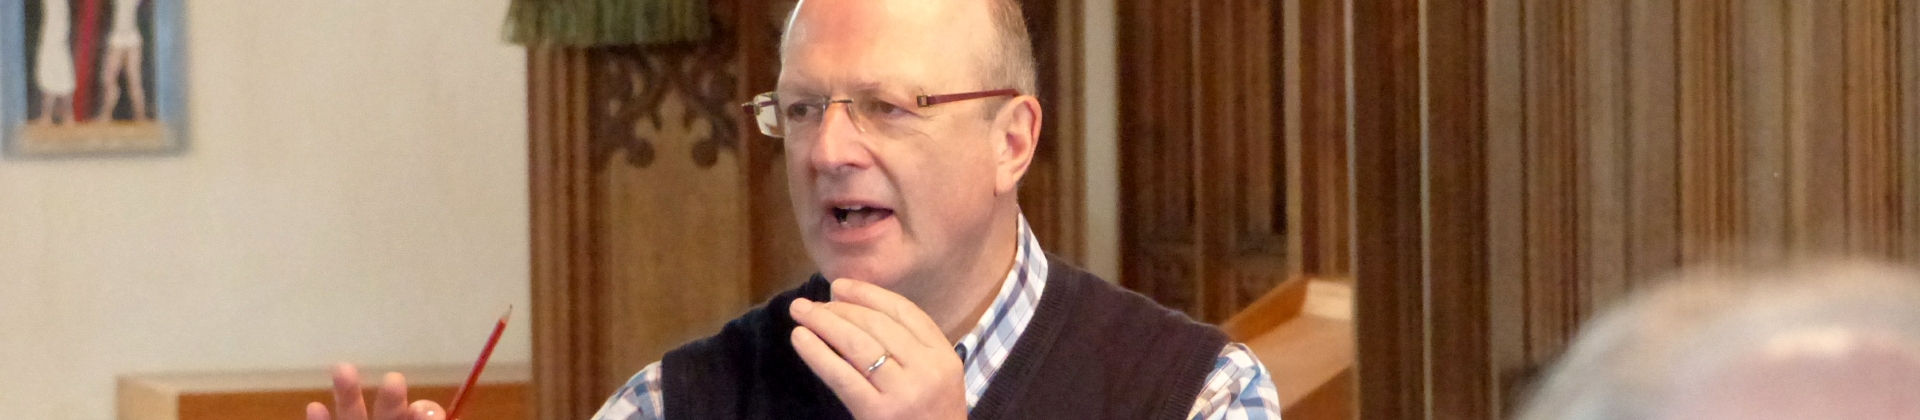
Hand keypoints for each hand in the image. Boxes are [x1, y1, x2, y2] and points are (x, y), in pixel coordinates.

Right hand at [306, 364, 447, 419]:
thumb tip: (431, 412)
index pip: (421, 415)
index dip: (423, 412)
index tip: (421, 410)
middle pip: (389, 414)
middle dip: (391, 399)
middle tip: (394, 380)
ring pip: (353, 418)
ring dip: (348, 395)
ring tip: (342, 370)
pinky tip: (315, 407)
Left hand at [790, 279, 967, 419]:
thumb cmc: (928, 417)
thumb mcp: (934, 377)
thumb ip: (909, 346)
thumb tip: (854, 307)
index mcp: (944, 355)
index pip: (904, 311)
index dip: (869, 294)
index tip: (840, 285)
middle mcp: (928, 369)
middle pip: (878, 324)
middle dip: (840, 308)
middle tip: (811, 304)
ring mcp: (904, 391)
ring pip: (858, 344)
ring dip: (825, 323)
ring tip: (800, 313)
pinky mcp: (879, 412)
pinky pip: (842, 376)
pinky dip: (818, 353)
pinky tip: (801, 338)